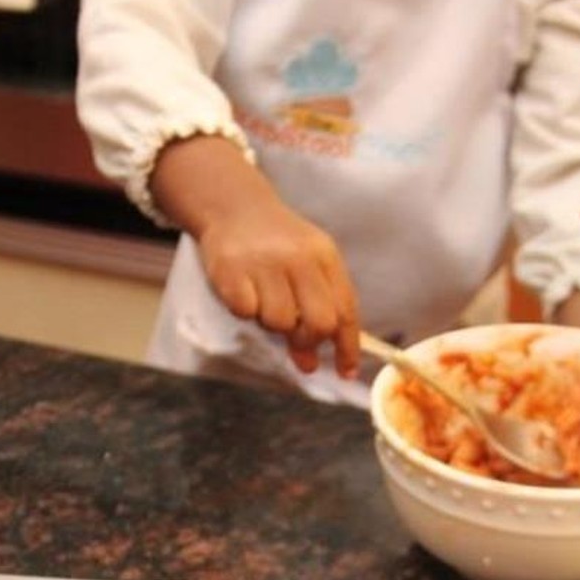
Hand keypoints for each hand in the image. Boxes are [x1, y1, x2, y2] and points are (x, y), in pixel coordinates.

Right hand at [149, 134, 361, 377]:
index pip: (345, 311)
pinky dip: (245, 310)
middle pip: (319, 323)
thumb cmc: (277, 245)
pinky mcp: (231, 270)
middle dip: (308, 340)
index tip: (346, 372)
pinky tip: (244, 290)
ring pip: (280, 322)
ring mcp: (264, 263)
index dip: (347, 347)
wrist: (234, 206)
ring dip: (271, 322)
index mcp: (324, 257)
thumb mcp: (306, 268)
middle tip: (294, 337)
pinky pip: (246, 312)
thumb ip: (315, 311)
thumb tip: (311, 364)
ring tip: (264, 298)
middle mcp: (298, 258)